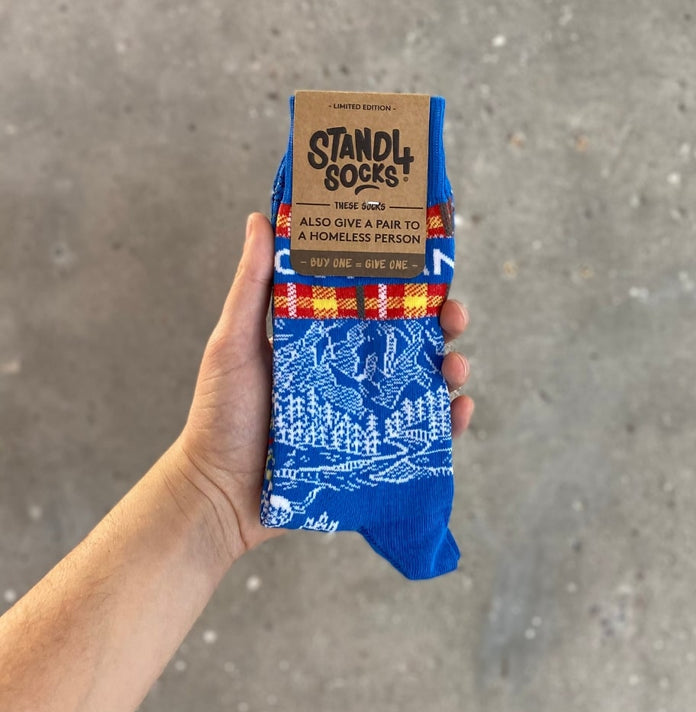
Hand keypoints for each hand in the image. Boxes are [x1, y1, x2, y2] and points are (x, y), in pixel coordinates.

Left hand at [176, 213, 473, 558]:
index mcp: (325, 341)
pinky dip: (450, 422)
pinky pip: (423, 435)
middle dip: (442, 325)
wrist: (220, 493)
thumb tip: (260, 219)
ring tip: (456, 366)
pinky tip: (460, 410)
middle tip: (454, 316)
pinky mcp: (374, 451)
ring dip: (452, 368)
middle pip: (410, 341)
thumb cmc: (222, 414)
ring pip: (424, 383)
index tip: (427, 268)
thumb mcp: (235, 342)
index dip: (406, 285)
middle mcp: (352, 373)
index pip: (374, 304)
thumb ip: (252, 285)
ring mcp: (366, 413)